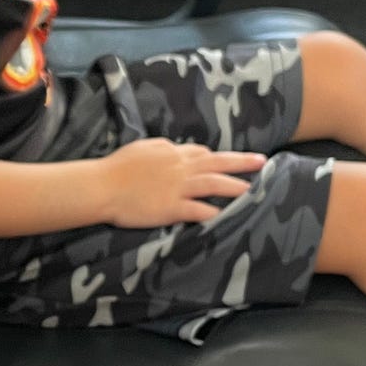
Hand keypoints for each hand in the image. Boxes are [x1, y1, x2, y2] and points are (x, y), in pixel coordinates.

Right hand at [102, 137, 263, 227]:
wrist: (102, 186)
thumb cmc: (117, 167)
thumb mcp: (142, 149)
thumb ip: (162, 149)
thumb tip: (174, 149)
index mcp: (172, 153)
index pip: (201, 153)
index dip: (218, 158)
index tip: (229, 161)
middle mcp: (180, 168)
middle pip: (217, 162)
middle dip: (241, 162)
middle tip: (262, 162)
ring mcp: (177, 188)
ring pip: (213, 184)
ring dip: (234, 186)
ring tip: (252, 190)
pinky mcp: (171, 207)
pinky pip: (198, 210)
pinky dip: (212, 212)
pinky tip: (226, 216)